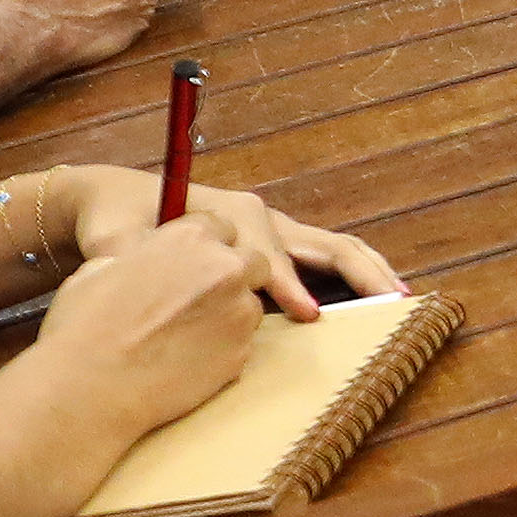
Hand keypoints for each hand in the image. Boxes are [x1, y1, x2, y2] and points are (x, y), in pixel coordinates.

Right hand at [13, 198, 310, 443]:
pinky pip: (243, 343)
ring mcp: (239, 313)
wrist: (90, 388)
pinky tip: (189, 359)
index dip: (209, 244)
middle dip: (236, 274)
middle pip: (253, 261)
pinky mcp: (242, 354)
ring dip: (230, 312)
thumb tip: (143, 263)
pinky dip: (224, 347)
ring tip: (187, 333)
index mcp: (188, 238)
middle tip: (203, 296)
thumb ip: (139, 257)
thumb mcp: (101, 268)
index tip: (196, 261)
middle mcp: (224, 269)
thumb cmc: (84, 326)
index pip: (221, 225)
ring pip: (251, 304)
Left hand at [52, 167, 393, 320]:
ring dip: (370, 273)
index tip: (307, 316)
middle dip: (360, 274)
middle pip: (324, 244)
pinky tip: (375, 299)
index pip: (271, 256)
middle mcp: (261, 217)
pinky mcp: (274, 244)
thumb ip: (131, 258)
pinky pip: (324, 258)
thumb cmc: (116, 221)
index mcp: (232, 214)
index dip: (289, 287)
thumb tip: (140, 269)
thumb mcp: (115, 241)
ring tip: (403, 301)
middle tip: (392, 304)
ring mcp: (272, 230)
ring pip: (335, 248)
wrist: (113, 200)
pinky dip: (354, 276)